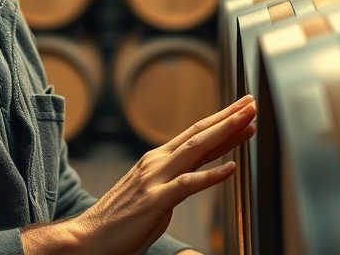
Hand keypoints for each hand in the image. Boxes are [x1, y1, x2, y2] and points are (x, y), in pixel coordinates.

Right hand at [21, 94, 255, 254]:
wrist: (88, 237)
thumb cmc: (120, 220)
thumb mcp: (153, 192)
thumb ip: (175, 179)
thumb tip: (199, 172)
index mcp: (156, 160)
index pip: (195, 134)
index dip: (221, 121)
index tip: (242, 111)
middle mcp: (156, 163)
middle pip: (199, 133)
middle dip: (228, 117)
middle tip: (251, 103)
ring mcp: (155, 179)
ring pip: (197, 149)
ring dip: (225, 133)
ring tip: (247, 122)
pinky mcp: (155, 200)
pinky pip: (188, 184)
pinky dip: (212, 175)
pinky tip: (231, 168)